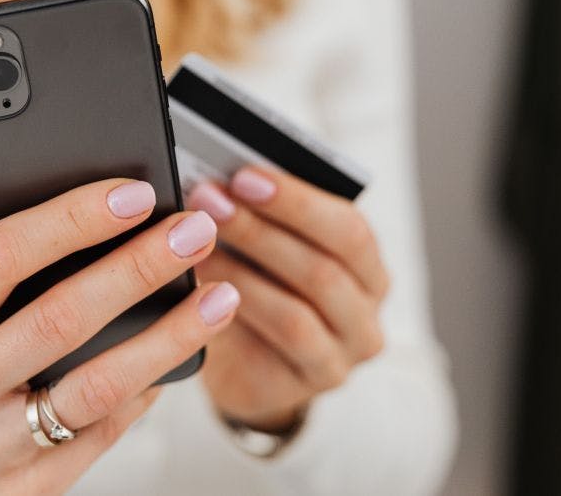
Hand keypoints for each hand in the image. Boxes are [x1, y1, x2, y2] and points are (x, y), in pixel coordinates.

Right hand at [0, 179, 238, 494]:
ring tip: (219, 296)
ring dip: (168, 336)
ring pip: (96, 386)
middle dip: (137, 267)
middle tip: (192, 232)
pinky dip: (149, 388)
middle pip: (59, 319)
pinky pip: (105, 432)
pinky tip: (183, 351)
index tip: (132, 194)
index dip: (70, 220)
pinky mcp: (31, 487)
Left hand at [187, 167, 389, 431]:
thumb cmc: (257, 286)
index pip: (347, 228)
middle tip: (208, 200)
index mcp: (366, 265)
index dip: (295, 200)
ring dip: (240, 272)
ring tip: (194, 243)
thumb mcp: (263, 248)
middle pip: (323, 268)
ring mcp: (342, 356)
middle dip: (259, 229)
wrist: (244, 366)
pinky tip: (199, 292)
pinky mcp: (309, 386)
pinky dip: (236, 313)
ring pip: (297, 311)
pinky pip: (273, 351)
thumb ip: (258, 214)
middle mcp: (366, 312)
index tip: (242, 175)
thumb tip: (219, 179)